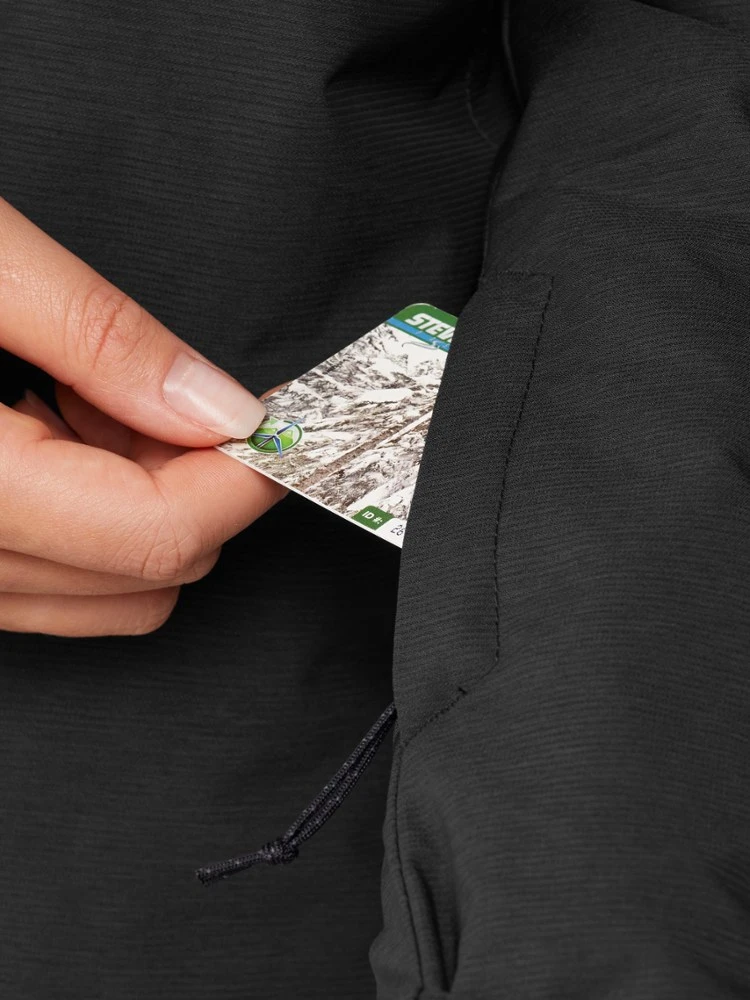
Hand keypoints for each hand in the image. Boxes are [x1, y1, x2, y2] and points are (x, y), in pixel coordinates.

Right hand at [0, 197, 284, 636]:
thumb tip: (219, 406)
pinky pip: (49, 583)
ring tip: (95, 400)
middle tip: (173, 393)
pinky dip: (91, 519)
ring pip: (101, 595)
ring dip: (142, 505)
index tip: (281, 424)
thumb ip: (99, 336)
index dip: (241, 481)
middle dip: (193, 490)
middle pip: (141, 581)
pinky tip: (58, 431)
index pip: (151, 535)